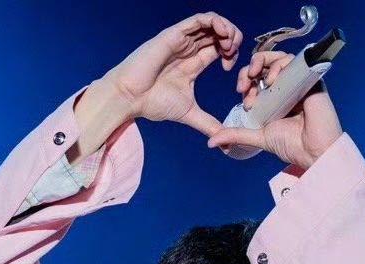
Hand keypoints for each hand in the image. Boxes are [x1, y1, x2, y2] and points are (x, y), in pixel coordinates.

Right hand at [109, 12, 241, 131]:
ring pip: (212, 22)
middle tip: (234, 54)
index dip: (232, 53)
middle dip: (233, 40)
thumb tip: (224, 142)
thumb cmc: (152, 103)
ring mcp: (182, 40)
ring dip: (227, 29)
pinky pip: (199, 19)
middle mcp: (188, 49)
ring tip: (230, 44)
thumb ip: (208, 124)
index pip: (219, 48)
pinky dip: (216, 22)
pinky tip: (222, 35)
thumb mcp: (188, 113)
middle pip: (218, 33)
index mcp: (192, 63)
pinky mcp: (175, 34)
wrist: (130, 97)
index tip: (231, 69)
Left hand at [206, 49, 343, 170]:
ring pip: (278, 59)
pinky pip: (294, 60)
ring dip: (262, 62)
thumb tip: (211, 142)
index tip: (242, 96)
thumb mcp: (258, 136)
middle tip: (244, 83)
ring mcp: (297, 82)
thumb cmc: (291, 145)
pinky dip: (280, 64)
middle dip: (249, 69)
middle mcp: (284, 88)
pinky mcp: (310, 78)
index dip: (245, 81)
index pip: (255, 79)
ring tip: (255, 76)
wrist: (313, 150)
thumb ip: (236, 135)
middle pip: (264, 66)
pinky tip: (273, 78)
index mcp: (272, 98)